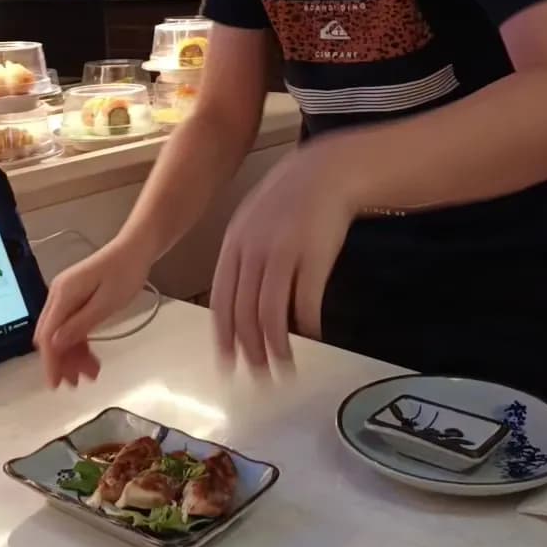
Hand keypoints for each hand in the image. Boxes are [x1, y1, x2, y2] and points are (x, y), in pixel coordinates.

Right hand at [34, 238, 150, 387]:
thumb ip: (80, 324)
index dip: (50, 362)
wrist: (136, 249)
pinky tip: (90, 357)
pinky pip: (71, 326)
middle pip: (51, 336)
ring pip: (61, 333)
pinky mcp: (76, 298)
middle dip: (62, 361)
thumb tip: (54, 345)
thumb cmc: (125, 273)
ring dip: (72, 355)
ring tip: (90, 374)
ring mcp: (66, 296)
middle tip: (77, 383)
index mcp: (63, 295)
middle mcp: (59, 295)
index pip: (47, 335)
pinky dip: (78, 343)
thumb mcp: (106, 303)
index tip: (55, 384)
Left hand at [210, 140, 358, 369]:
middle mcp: (253, 251)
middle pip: (245, 313)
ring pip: (271, 314)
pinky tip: (312, 338)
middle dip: (250, 350)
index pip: (221, 300)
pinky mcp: (314, 257)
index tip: (227, 363)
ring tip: (284, 367)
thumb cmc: (289, 200)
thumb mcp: (253, 223)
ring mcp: (283, 253)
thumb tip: (239, 304)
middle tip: (260, 375)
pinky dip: (307, 327)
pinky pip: (306, 303)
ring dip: (277, 347)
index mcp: (234, 244)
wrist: (325, 171)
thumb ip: (243, 259)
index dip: (223, 336)